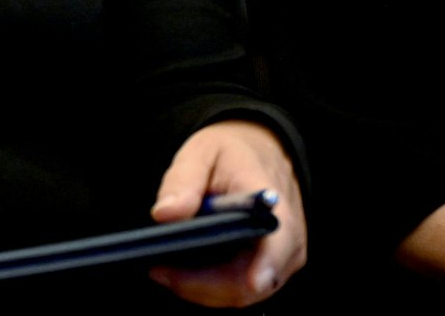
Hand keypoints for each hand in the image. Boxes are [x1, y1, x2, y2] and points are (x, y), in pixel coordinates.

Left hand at [147, 120, 306, 305]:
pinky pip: (236, 289)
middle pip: (253, 280)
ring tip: (160, 270)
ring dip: (200, 288)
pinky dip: (206, 286)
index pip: (279, 240)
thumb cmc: (230, 155)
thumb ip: (182, 181)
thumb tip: (164, 215)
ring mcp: (279, 259)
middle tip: (158, 270)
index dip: (268, 263)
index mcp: (273, 204)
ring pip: (241, 292)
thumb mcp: (201, 152)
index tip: (252, 281)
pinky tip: (178, 272)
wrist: (258, 155)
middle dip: (204, 283)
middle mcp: (287, 239)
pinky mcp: (265, 269)